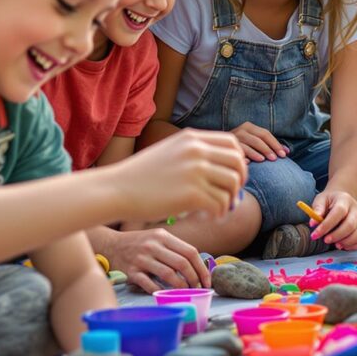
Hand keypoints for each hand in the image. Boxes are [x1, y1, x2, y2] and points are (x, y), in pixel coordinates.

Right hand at [109, 228, 209, 292]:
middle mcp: (153, 246)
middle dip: (194, 279)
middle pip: (182, 263)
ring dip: (180, 286)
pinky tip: (166, 294)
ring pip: (168, 274)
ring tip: (186, 292)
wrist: (111, 244)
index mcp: (163, 236)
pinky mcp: (131, 271)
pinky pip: (149, 284)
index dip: (201, 268)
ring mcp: (141, 258)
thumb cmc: (140, 243)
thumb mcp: (158, 237)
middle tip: (198, 289)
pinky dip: (160, 291)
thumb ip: (175, 248)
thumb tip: (198, 266)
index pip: (190, 251)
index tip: (207, 280)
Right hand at [124, 129, 245, 218]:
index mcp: (191, 138)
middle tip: (231, 195)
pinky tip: (210, 217)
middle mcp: (197, 150)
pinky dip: (219, 213)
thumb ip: (193, 152)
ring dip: (230, 200)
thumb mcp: (169, 151)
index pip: (232, 144)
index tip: (232, 176)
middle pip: (238, 163)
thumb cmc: (140, 175)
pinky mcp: (192, 194)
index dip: (238, 161)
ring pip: (233, 184)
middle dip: (240, 181)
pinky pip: (220, 204)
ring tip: (219, 209)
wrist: (116, 189)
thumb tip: (220, 166)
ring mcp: (195, 171)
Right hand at [231, 121, 288, 162]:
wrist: (220, 147)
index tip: (284, 155)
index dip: (276, 144)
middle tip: (275, 159)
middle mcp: (241, 130)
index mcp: (249, 127)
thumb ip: (270, 146)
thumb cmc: (243, 147)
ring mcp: (233, 138)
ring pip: (247, 145)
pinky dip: (242, 156)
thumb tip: (287, 152)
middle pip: (258, 139)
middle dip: (268, 149)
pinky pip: (236, 152)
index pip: (265, 134)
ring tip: (263, 160)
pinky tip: (248, 162)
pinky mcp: (227, 147)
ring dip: (256, 152)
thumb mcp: (255, 143)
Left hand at [310, 191, 356, 250]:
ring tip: (335, 244)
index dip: (326, 225)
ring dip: (345, 242)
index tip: (315, 235)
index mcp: (344, 200)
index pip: (338, 212)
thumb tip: (313, 223)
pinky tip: (343, 245)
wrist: (344, 199)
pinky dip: (353, 246)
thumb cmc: (330, 201)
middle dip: (336, 236)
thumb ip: (317, 210)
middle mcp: (356, 209)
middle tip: (325, 240)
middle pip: (350, 225)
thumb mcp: (321, 200)